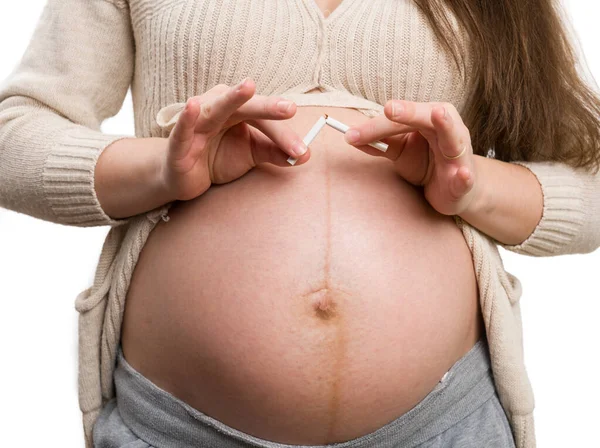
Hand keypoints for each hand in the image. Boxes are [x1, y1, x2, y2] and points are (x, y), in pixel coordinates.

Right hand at [162, 78, 309, 200]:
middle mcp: (219, 108)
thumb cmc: (217, 156)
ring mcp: (197, 122)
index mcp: (238, 110)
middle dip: (268, 107)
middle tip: (290, 108)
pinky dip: (188, 117)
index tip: (301, 151)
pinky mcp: (178, 141)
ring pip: (217, 109)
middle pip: (246, 107)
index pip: (265, 120)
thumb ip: (275, 151)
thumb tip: (304, 155)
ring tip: (247, 87)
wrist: (183, 176)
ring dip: (232, 98)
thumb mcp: (250, 153)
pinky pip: (184, 128)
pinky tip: (193, 105)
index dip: (283, 136)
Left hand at [344, 100, 478, 215]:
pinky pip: (465, 178)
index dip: (376, 127)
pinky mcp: (465, 181)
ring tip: (438, 115)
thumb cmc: (426, 162)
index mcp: (429, 119)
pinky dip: (464, 176)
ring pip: (453, 138)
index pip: (401, 118)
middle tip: (390, 109)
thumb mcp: (400, 151)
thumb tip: (351, 136)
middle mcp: (448, 130)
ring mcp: (460, 154)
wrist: (454, 189)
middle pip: (427, 117)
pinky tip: (462, 174)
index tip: (351, 134)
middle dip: (410, 112)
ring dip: (446, 126)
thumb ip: (380, 143)